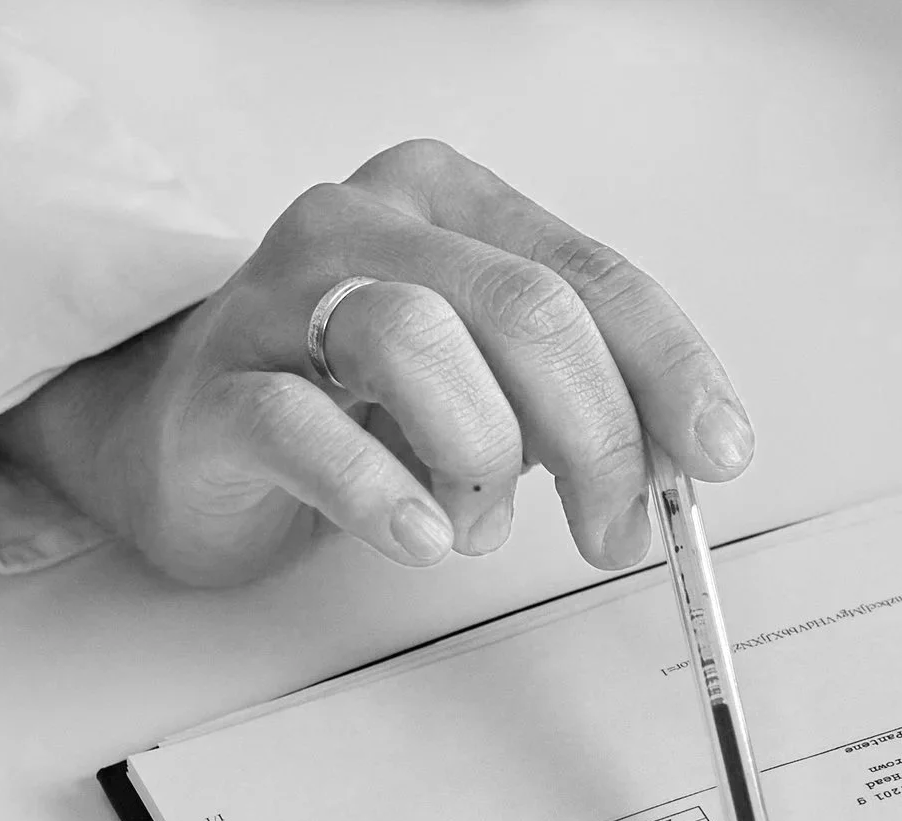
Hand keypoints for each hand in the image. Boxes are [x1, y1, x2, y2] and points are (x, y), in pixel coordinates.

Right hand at [0, 140, 752, 582]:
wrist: (185, 437)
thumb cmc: (353, 404)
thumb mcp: (490, 384)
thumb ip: (579, 401)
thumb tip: (680, 458)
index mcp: (450, 205)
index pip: (591, 276)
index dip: (669, 370)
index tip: (716, 451)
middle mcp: (365, 226)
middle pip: (523, 310)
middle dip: (599, 437)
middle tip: (618, 530)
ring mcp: (278, 299)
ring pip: (418, 341)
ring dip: (483, 457)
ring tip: (480, 524)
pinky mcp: (217, 388)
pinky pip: (306, 426)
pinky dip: (381, 492)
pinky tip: (423, 535)